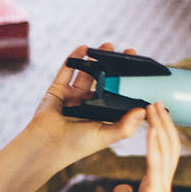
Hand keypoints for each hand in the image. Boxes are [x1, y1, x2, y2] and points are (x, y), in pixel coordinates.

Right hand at [24, 42, 145, 168]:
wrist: (47, 145)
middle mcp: (87, 105)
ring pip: (86, 73)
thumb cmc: (77, 145)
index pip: (117, 95)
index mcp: (100, 115)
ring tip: (108, 46)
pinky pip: (66, 71)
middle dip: (114, 66)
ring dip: (96, 59)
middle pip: (104, 80)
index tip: (140, 70)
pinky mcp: (57, 90)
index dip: (128, 83)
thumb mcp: (106, 136)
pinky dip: (74, 58)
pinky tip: (84, 48)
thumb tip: (143, 111)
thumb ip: (126, 126)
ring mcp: (72, 96)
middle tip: (127, 52)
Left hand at [110, 103, 175, 191]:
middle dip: (163, 122)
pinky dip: (154, 147)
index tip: (155, 112)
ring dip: (161, 127)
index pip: (163, 150)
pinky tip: (151, 131)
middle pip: (168, 145)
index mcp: (157, 183)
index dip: (161, 130)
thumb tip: (120, 187)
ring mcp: (162, 188)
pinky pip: (157, 166)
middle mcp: (163, 182)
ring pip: (166, 151)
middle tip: (157, 101)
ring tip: (155, 108)